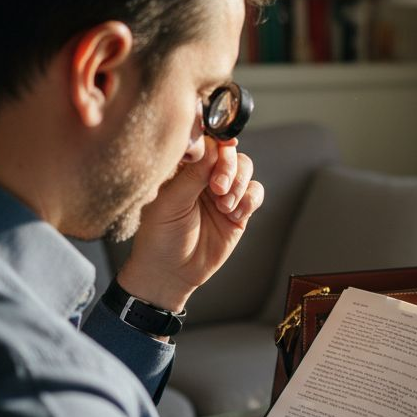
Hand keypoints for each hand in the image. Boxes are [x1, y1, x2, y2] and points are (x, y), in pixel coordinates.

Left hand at [117, 137, 263, 310]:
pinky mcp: (239, 210)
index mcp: (181, 167)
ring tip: (225, 206)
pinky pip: (255, 192)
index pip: (204, 142)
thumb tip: (213, 146)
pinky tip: (233, 215)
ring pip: (246, 169)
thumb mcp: (170, 203)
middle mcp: (203, 175)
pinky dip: (249, 200)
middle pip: (230, 152)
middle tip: (218, 188)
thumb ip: (192, 174)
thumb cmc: (160, 237)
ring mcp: (223, 192)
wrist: (172, 274)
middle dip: (229, 167)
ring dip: (239, 184)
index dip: (216, 142)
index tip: (221, 148)